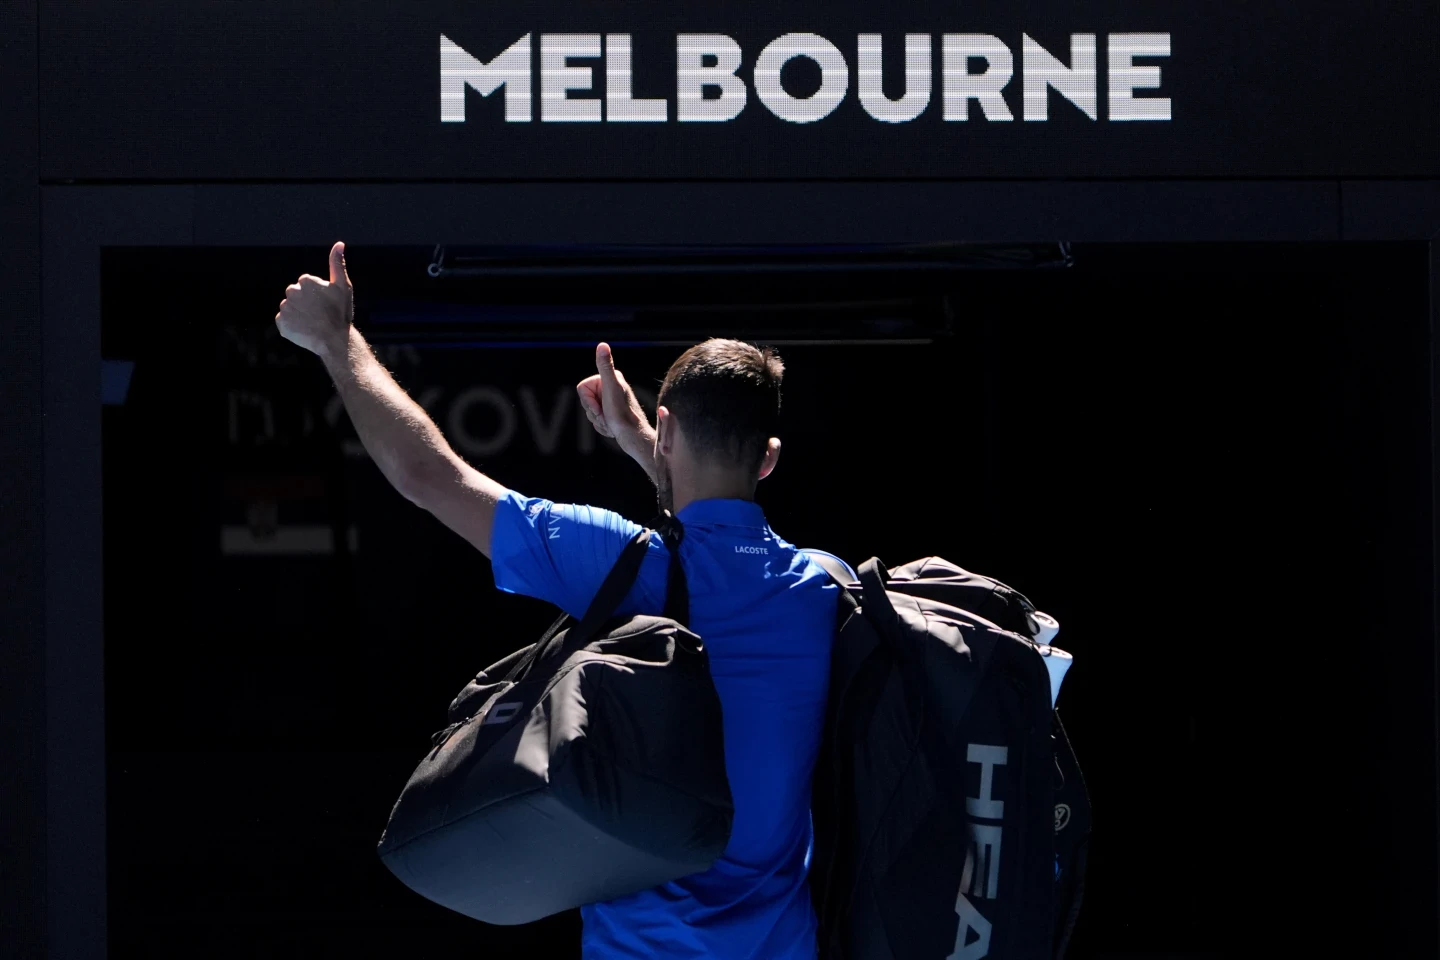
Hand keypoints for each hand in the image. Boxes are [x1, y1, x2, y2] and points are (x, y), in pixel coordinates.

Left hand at [275, 241, 353, 358]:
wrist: (334, 339)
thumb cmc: (340, 313)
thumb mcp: (343, 286)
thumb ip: (337, 264)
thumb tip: (339, 243)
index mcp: (305, 280)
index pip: (306, 286)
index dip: (317, 296)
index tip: (326, 305)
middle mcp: (292, 291)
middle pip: (296, 296)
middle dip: (305, 304)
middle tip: (319, 315)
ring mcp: (285, 308)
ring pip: (290, 309)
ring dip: (299, 315)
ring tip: (313, 324)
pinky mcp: (281, 323)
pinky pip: (285, 323)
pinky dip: (292, 327)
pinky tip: (304, 330)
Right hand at [577, 343, 653, 454]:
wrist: (633, 436)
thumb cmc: (622, 413)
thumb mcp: (611, 388)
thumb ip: (605, 366)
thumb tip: (603, 345)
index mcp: (610, 377)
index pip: (582, 388)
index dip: (587, 401)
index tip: (600, 407)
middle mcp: (611, 387)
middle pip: (585, 400)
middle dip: (593, 412)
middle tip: (606, 416)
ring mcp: (611, 400)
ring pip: (590, 411)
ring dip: (598, 421)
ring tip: (611, 422)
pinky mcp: (612, 412)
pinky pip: (596, 420)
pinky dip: (602, 427)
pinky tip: (612, 427)